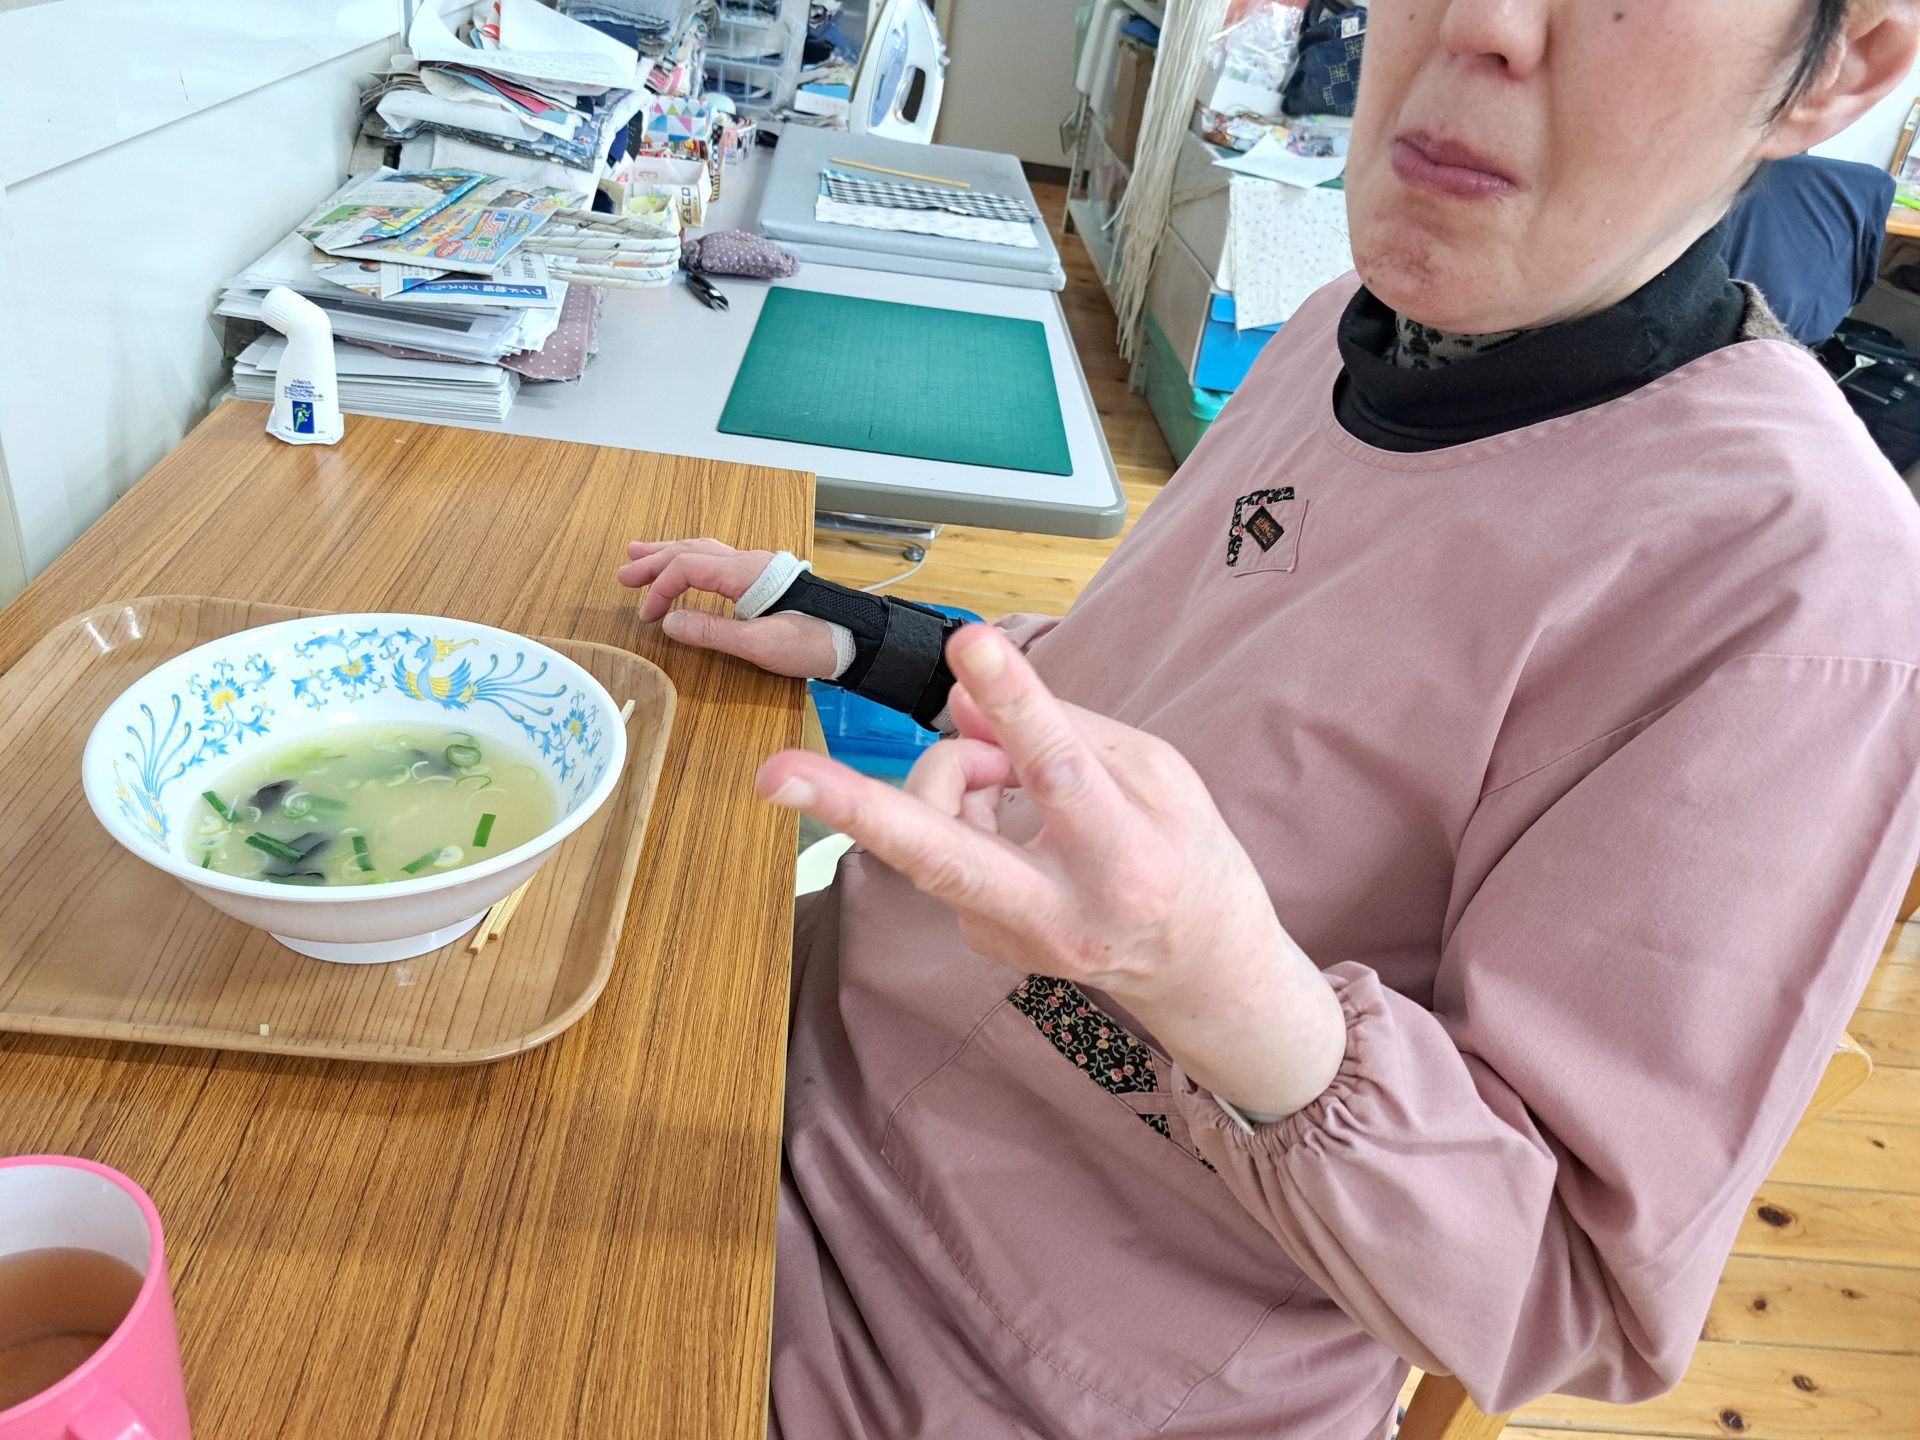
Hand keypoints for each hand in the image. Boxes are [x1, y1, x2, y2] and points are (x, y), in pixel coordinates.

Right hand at [616, 539, 838, 678]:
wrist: (856, 640)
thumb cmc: (813, 643)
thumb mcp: (760, 645)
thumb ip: (713, 632)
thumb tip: (669, 624)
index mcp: (745, 574)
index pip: (687, 568)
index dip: (660, 588)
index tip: (647, 617)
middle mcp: (748, 562)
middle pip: (691, 551)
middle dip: (654, 559)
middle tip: (623, 572)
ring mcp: (757, 567)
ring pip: (705, 550)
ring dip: (671, 553)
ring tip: (641, 554)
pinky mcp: (764, 579)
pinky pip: (718, 559)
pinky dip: (693, 560)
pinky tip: (687, 568)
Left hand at [755, 625, 1346, 1118]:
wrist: (1200, 976)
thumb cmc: (1189, 860)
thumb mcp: (1158, 776)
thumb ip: (1064, 729)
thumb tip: (962, 700)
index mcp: (1125, 861)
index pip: (1058, 772)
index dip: (1011, 705)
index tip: (969, 647)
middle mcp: (1056, 911)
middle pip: (939, 852)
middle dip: (851, 807)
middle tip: (775, 773)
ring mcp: (1005, 936)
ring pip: (936, 822)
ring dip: (963, 776)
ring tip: (1016, 782)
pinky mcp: (977, 939)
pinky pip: (949, 841)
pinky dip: (974, 810)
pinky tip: (1020, 825)